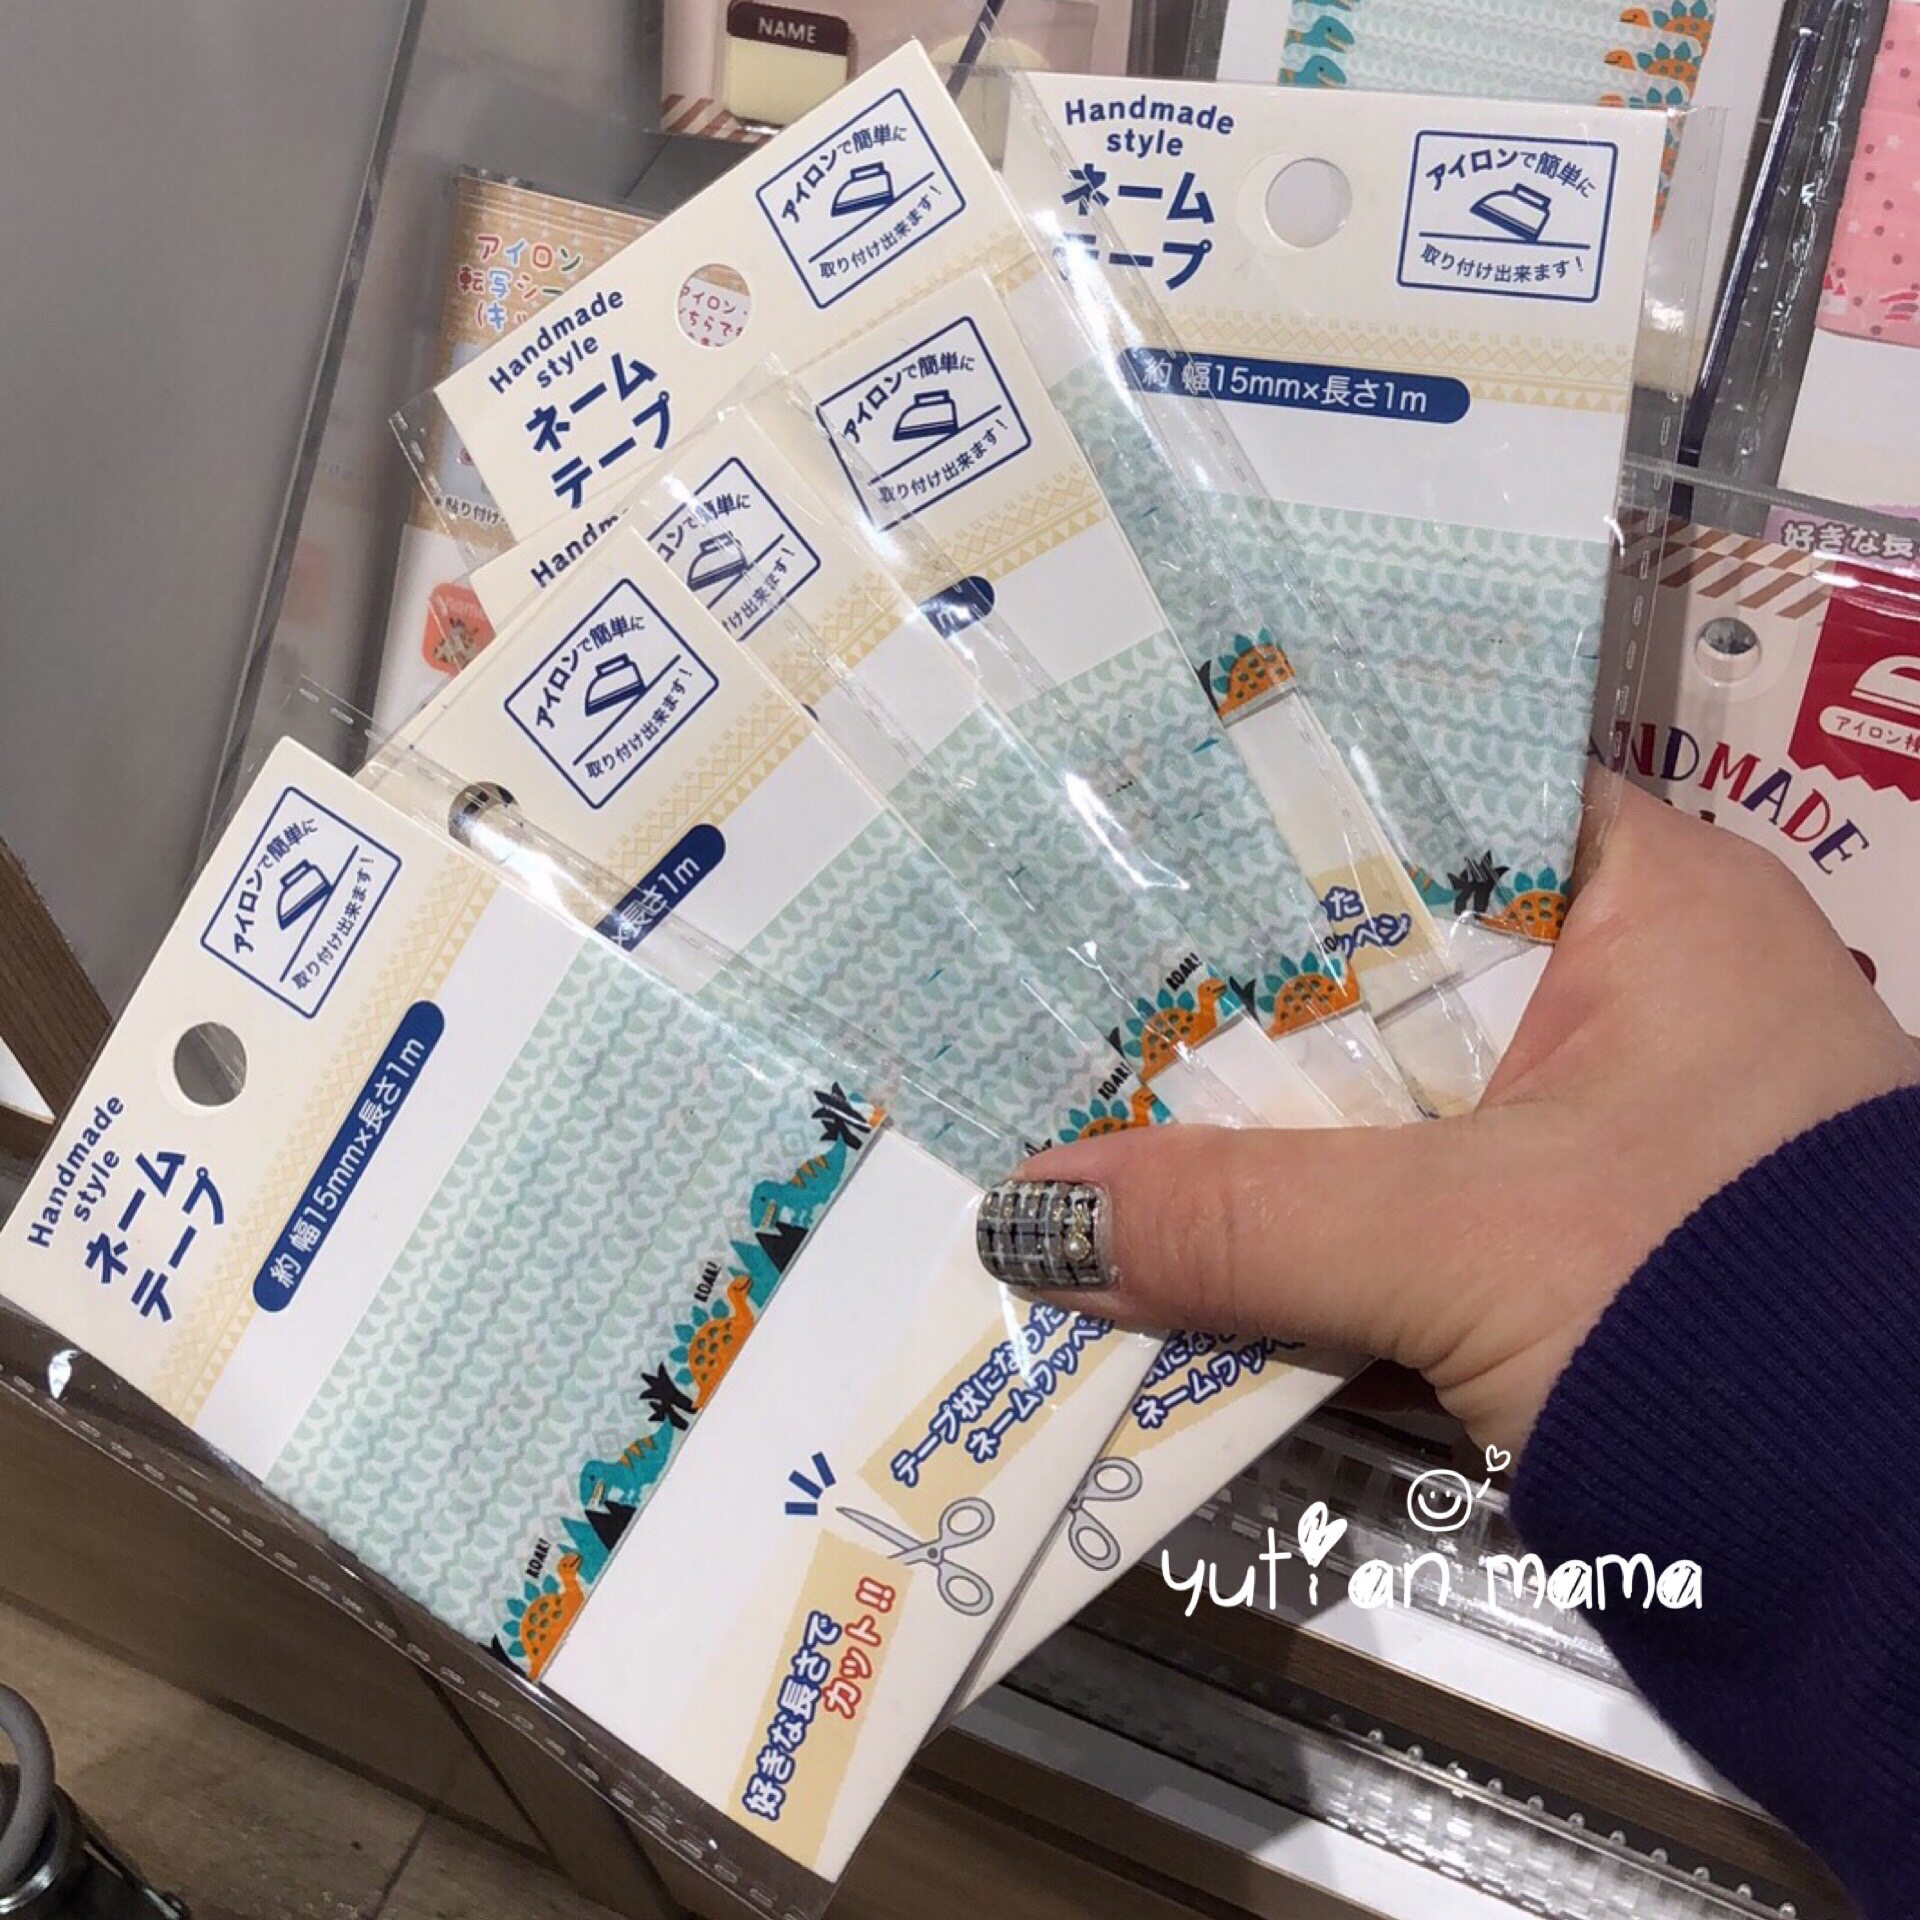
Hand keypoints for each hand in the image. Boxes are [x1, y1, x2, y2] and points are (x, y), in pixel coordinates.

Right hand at [979, 784, 1918, 1456]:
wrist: (1891, 1575)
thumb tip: (1028, 1213)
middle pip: (1389, 966)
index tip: (1127, 848)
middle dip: (1238, 1004)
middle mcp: (1644, 989)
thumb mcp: (1463, 1247)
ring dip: (1266, 1127)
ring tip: (1090, 1099)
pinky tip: (1191, 1225)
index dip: (1274, 832)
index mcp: (1658, 906)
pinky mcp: (1585, 1232)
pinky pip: (1414, 1190)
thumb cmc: (1717, 1317)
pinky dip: (1321, 1217)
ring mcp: (1617, 1119)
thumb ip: (1240, 1215)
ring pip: (1391, 1091)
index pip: (1429, 808)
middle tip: (1073, 989)